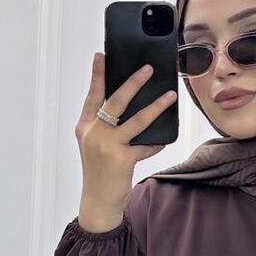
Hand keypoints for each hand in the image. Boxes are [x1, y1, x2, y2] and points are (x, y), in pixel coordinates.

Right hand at [76, 51, 173, 220]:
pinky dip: (156, 143)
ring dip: (156, 106)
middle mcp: (94, 133)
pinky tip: (163, 140)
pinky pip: (145, 145)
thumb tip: (132, 106)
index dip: (97, 75)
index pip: (92, 95)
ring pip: (137, 120)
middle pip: (116, 101)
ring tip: (170, 95)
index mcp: (85, 126)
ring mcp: (107, 145)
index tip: (101, 55)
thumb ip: (105, 126)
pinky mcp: (122, 159)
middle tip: (148, 69)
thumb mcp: (94, 144)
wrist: (98, 200)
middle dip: (133, 82)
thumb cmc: (99, 170)